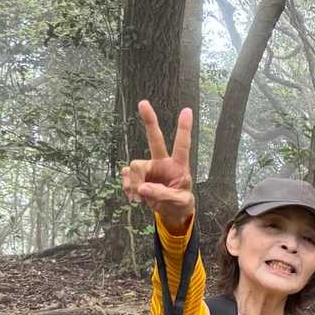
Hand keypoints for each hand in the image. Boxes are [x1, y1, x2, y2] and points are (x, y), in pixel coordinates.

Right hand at [122, 100, 193, 230]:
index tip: (187, 110)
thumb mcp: (179, 202)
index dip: (184, 128)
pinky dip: (128, 188)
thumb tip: (142, 189)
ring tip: (140, 197)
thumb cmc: (180, 203)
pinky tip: (135, 198)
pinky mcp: (137, 175)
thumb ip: (163, 196)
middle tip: (143, 103)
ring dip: (134, 183)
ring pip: (135, 166)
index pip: (182, 145)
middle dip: (149, 121)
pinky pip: (126, 177)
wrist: (171, 211)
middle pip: (155, 139)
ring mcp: (149, 168)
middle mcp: (162, 162)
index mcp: (178, 166)